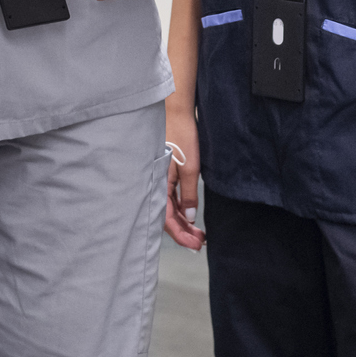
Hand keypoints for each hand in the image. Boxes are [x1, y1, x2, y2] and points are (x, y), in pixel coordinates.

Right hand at [163, 102, 203, 249]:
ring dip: (183, 221)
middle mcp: (156, 183)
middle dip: (183, 232)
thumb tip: (190, 216)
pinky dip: (180, 207)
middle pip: (168, 216)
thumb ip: (189, 193)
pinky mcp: (164, 172)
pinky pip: (170, 196)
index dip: (181, 235)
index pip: (168, 219)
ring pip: (169, 207)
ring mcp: (159, 178)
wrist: (175, 111)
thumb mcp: (190, 167)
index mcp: (158, 184)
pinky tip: (188, 213)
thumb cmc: (181, 135)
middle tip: (200, 242)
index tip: (194, 245)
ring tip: (198, 233)